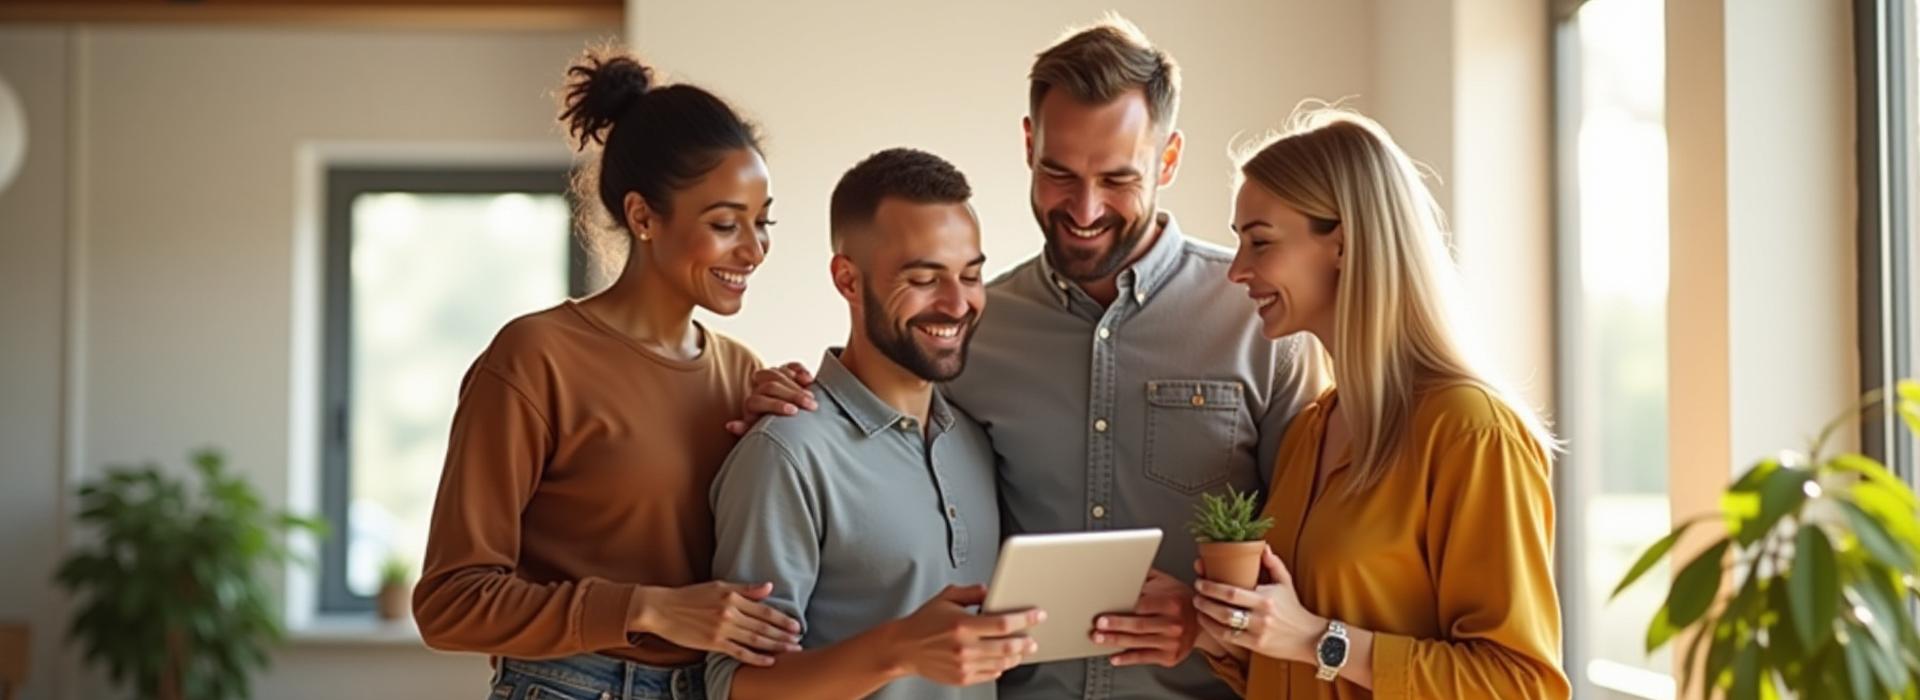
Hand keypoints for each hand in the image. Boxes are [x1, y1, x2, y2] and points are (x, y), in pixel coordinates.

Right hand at [634, 581, 803, 666]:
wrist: (662, 609)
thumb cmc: (689, 596)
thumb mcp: (719, 585)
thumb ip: (745, 589)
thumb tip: (769, 587)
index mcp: (732, 597)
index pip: (764, 611)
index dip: (782, 619)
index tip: (796, 625)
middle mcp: (730, 613)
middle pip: (763, 627)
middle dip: (784, 635)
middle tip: (799, 640)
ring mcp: (722, 630)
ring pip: (755, 640)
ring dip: (776, 646)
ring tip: (791, 650)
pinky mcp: (713, 644)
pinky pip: (739, 653)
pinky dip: (756, 658)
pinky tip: (769, 662)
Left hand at [726, 362, 817, 434]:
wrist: (784, 428)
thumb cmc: (769, 434)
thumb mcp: (757, 434)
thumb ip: (745, 430)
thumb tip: (730, 426)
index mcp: (751, 405)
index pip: (758, 400)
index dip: (776, 404)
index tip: (794, 412)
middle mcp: (758, 389)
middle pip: (772, 385)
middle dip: (792, 394)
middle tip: (810, 404)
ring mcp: (772, 380)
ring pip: (779, 373)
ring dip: (797, 384)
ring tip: (812, 397)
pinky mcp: (786, 374)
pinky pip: (790, 365)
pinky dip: (799, 369)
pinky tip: (810, 379)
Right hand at [887, 584, 1044, 685]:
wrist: (903, 647)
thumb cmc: (923, 623)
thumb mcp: (946, 598)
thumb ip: (972, 592)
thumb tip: (991, 590)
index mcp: (963, 625)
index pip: (1003, 623)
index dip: (1025, 619)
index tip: (1036, 615)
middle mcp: (965, 647)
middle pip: (1007, 646)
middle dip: (1026, 642)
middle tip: (1033, 638)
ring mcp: (964, 665)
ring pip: (1001, 663)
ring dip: (1016, 656)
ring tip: (1022, 650)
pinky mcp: (962, 678)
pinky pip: (990, 675)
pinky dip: (1001, 668)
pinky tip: (1003, 661)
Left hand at [1091, 569, 1199, 666]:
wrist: (1202, 620)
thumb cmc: (1179, 599)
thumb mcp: (1165, 582)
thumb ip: (1143, 576)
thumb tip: (1119, 570)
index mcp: (1172, 603)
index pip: (1143, 606)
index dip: (1123, 608)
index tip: (1105, 609)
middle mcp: (1174, 624)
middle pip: (1139, 626)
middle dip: (1116, 626)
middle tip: (1098, 625)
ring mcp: (1172, 642)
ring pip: (1138, 643)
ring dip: (1115, 641)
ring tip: (1099, 638)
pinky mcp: (1170, 657)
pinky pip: (1144, 658)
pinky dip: (1127, 658)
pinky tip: (1115, 656)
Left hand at [1192, 546, 1324, 663]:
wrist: (1309, 637)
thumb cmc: (1294, 609)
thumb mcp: (1285, 583)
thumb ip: (1273, 563)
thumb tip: (1262, 546)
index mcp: (1265, 598)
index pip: (1232, 592)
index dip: (1211, 587)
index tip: (1200, 580)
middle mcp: (1260, 616)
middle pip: (1224, 609)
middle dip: (1205, 601)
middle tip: (1196, 593)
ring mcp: (1257, 632)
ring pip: (1224, 625)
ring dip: (1206, 616)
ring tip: (1198, 607)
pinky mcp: (1255, 646)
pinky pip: (1229, 638)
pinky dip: (1214, 630)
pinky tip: (1207, 622)